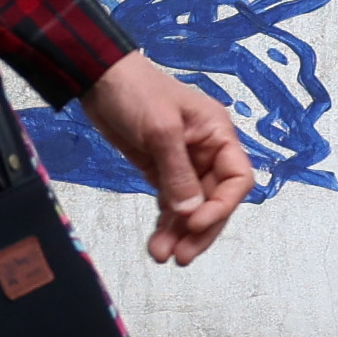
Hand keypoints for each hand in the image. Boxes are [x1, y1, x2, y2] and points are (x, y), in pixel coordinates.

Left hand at [80, 53, 253, 266]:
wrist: (100, 80)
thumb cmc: (136, 92)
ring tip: (162, 256)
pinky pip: (171, 205)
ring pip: (192, 208)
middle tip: (181, 256)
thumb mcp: (160, 129)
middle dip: (200, 230)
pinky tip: (156, 243)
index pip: (237, 179)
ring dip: (180, 233)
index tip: (196, 224)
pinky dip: (165, 224)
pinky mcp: (161, 172)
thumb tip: (190, 213)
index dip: (222, 206)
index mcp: (217, 135)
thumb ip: (177, 172)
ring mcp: (184, 164)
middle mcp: (206, 152)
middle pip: (215, 201)